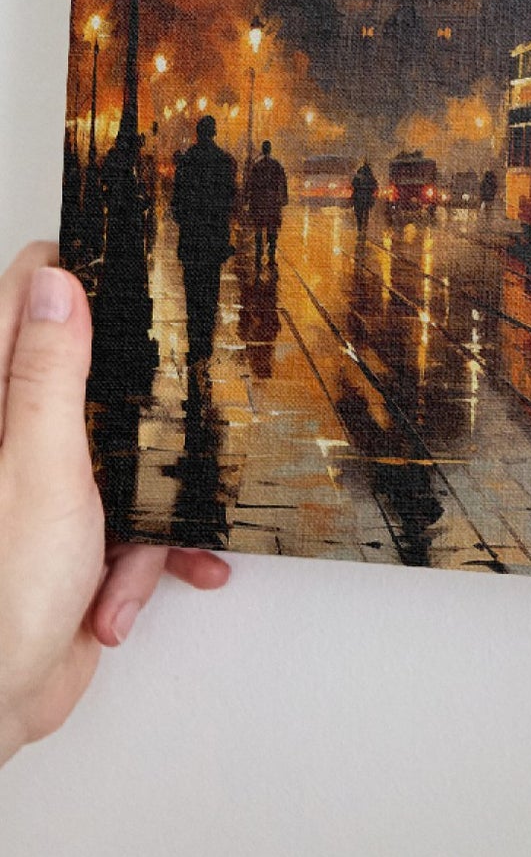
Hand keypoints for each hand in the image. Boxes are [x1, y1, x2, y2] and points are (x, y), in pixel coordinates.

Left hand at [0, 242, 227, 765]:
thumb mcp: (41, 469)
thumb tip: (55, 283)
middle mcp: (15, 442)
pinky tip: (135, 591)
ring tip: (148, 545)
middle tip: (187, 392)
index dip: (73, 277)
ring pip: (130, 455)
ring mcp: (46, 490)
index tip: (132, 260)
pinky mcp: (74, 538)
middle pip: (91, 378)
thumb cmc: (1, 596)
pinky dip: (149, 558)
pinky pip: (136, 523)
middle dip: (147, 405)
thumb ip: (49, 376)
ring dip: (155, 505)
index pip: (23, 305)